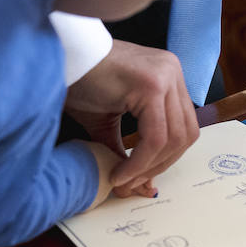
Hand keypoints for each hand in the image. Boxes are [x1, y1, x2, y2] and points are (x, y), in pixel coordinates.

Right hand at [63, 39, 198, 197]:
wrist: (60, 58)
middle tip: (132, 185)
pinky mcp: (152, 84)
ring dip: (148, 167)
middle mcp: (173, 71)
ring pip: (173, 139)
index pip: (183, 127)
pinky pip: (155, 136)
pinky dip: (140, 160)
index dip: (165, 160)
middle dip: (159, 167)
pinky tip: (120, 171)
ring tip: (123, 179)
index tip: (140, 181)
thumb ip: (130, 149)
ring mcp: (166, 75)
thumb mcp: (110, 120)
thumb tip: (144, 188)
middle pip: (185, 135)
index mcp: (169, 76)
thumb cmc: (80, 82)